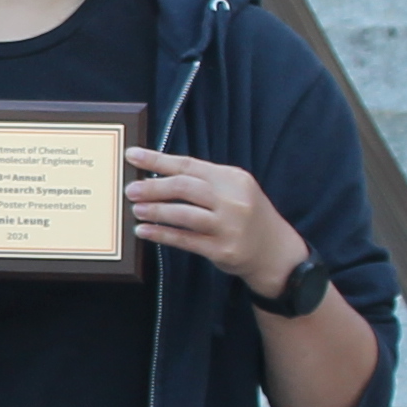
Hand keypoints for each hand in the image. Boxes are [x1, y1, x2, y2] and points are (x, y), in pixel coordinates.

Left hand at [124, 148, 308, 300]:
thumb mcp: (234, 189)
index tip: (131, 155)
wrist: (276, 251)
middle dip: (154, 187)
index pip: (188, 165)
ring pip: (185, 214)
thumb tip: (155, 175)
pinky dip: (162, 234)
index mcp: (233, 178)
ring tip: (135, 209)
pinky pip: (186, 240)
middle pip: (185, 188)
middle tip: (130, 189)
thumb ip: (202, 181)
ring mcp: (229, 226)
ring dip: (156, 211)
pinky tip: (144, 231)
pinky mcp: (223, 250)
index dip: (157, 160)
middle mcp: (233, 200)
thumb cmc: (246, 215)